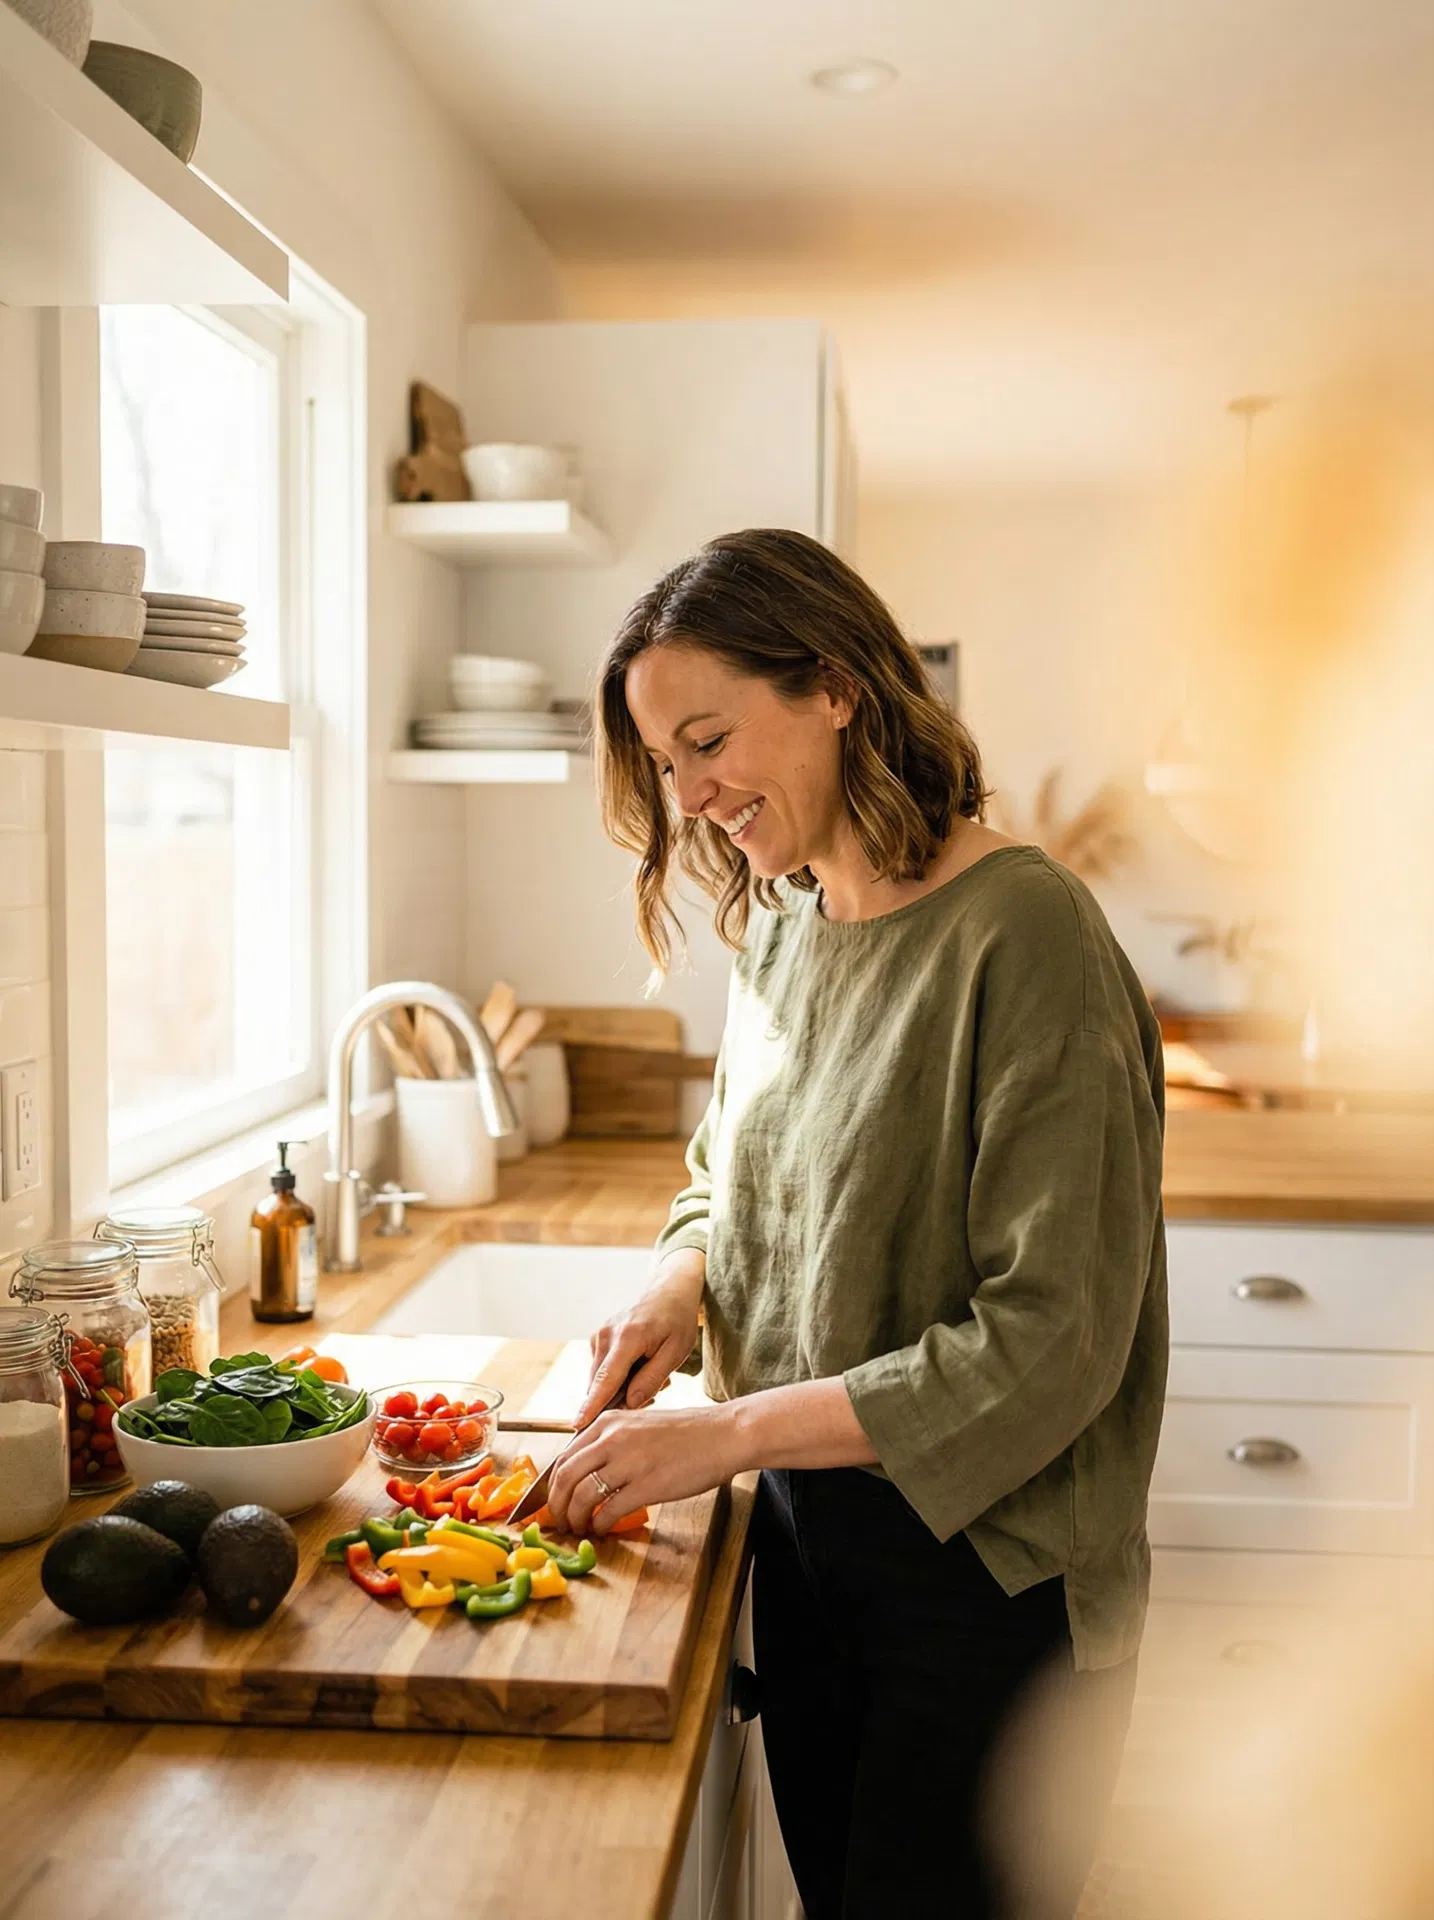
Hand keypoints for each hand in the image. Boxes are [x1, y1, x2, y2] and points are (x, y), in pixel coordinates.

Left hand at [546, 1402, 742, 1534]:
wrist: (723, 1435)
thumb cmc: (686, 1434)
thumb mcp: (639, 1425)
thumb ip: (611, 1443)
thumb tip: (585, 1472)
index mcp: (608, 1422)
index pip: (564, 1458)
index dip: (552, 1486)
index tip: (552, 1503)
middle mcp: (612, 1438)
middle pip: (564, 1478)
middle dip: (556, 1507)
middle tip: (559, 1523)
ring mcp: (628, 1461)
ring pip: (580, 1496)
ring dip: (575, 1519)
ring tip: (579, 1529)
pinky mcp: (646, 1485)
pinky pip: (608, 1511)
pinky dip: (599, 1524)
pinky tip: (602, 1529)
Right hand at [576, 1249, 704, 1426]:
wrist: (668, 1295)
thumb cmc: (676, 1323)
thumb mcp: (676, 1352)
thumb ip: (652, 1379)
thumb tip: (628, 1404)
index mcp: (628, 1337)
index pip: (606, 1379)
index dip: (593, 1405)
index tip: (577, 1424)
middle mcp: (607, 1335)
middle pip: (601, 1384)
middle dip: (621, 1398)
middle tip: (655, 1389)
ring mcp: (599, 1335)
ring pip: (601, 1380)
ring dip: (622, 1387)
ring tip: (650, 1370)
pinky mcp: (597, 1339)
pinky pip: (602, 1371)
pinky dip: (618, 1377)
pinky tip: (639, 1366)